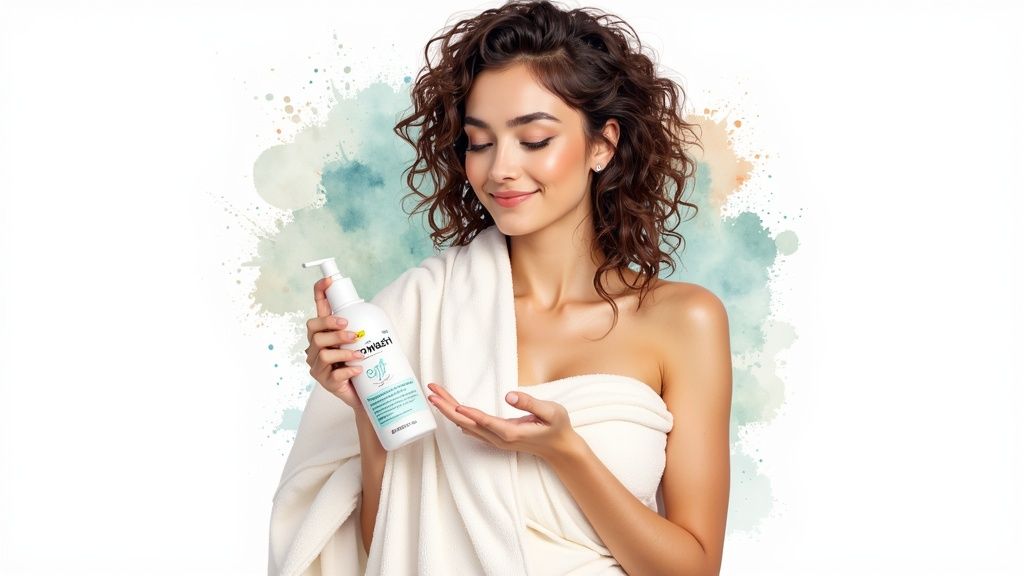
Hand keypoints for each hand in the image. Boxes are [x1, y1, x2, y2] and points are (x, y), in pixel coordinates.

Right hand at [304, 276, 366, 412]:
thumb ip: (363, 327)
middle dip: (332, 326)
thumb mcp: (363, 342)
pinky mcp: (325, 383)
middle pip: (314, 329)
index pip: (318, 309)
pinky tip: (358, 371)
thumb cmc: (364, 365)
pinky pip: (334, 374)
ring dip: (343, 350)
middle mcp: (316, 348)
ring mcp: (318, 366)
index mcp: (325, 333)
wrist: (367, 396)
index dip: (321, 292)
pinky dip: (348, 370)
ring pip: (322, 351)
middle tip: (353, 332)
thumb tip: (374, 315)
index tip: (330, 280)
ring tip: (360, 353)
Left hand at [425, 382, 580, 461]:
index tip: (453, 404)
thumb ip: (530, 403)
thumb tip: (508, 395)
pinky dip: (458, 417)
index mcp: (511, 432)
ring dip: (448, 410)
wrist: (560, 448)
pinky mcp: (495, 438)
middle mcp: (499, 438)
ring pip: (466, 426)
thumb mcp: (551, 411)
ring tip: (434, 395)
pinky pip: (471, 428)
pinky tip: (450, 410)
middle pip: (466, 424)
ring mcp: (495, 440)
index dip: (469, 413)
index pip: (484, 422)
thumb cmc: (557, 427)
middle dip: (447, 408)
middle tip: (431, 392)